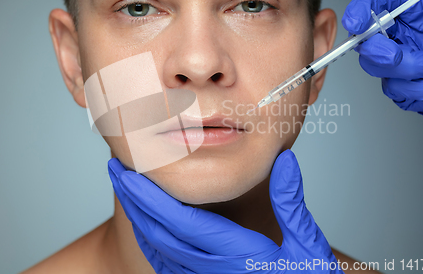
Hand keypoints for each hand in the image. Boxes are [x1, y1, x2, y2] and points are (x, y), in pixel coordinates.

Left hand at [108, 150, 342, 272]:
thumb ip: (291, 202)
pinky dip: (149, 240)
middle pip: (159, 233)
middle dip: (134, 200)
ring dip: (137, 217)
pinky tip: (144, 224)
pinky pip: (165, 264)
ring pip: (158, 249)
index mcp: (235, 254)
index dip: (151, 196)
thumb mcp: (307, 245)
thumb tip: (284, 159)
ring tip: (124, 188)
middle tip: (115, 169)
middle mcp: (211, 270)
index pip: (181, 221)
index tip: (129, 171)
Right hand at [342, 0, 422, 120]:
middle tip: (397, 54)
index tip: (357, 22)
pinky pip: (394, 88)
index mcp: (406, 5)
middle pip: (364, 39)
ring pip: (376, 67)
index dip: (359, 9)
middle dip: (378, 51)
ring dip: (411, 70)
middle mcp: (395, 30)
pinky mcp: (397, 82)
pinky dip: (418, 88)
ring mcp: (393, 57)